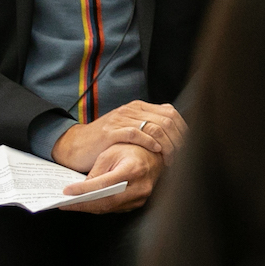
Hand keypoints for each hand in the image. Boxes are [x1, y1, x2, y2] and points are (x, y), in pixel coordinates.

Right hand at [50, 100, 186, 172]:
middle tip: (182, 156)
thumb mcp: (130, 129)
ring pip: (155, 126)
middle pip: (167, 120)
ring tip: (171, 158)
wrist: (75, 145)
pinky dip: (150, 142)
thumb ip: (149, 127)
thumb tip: (176, 136)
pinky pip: (136, 133)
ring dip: (167, 144)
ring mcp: (121, 119)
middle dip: (178, 139)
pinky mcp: (111, 131)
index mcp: (139, 107)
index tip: (188, 147)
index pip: (171, 114)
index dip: (183, 130)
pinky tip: (157, 151)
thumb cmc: (105, 141)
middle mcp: (132, 109)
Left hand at [62, 141, 162, 213]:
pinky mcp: (138, 203)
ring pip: (110, 208)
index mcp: (134, 169)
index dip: (84, 189)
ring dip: (89, 207)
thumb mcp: (111, 153)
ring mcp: (141, 197)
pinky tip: (87, 204)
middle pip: (107, 201)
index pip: (105, 183)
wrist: (153, 157)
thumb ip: (97, 171)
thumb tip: (81, 190)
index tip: (67, 191)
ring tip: (72, 205)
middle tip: (65, 204)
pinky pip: (115, 209)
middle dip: (83, 204)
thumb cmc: (132, 151)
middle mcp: (140, 186)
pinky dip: (99, 207)